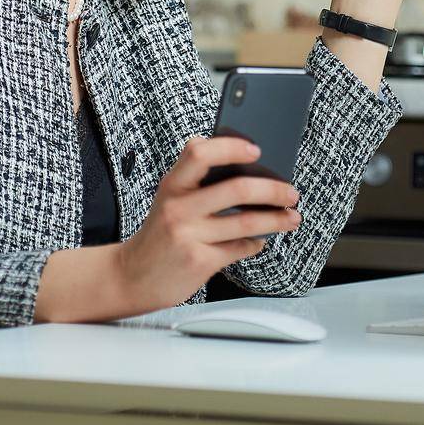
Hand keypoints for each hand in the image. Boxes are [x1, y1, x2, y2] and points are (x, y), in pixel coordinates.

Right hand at [115, 135, 301, 311]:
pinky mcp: (198, 261)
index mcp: (172, 185)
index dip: (231, 147)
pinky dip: (256, 244)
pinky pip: (239, 249)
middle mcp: (178, 207)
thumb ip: (196, 180)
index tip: (256, 150)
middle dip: (273, 190)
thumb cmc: (159, 234)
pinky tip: (260, 241)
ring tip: (291, 218)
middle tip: (291, 192)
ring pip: (246, 223)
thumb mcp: (169, 199)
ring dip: (276, 220)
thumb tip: (245, 164)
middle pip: (236, 189)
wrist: (132, 277)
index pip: (199, 153)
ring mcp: (188, 236)